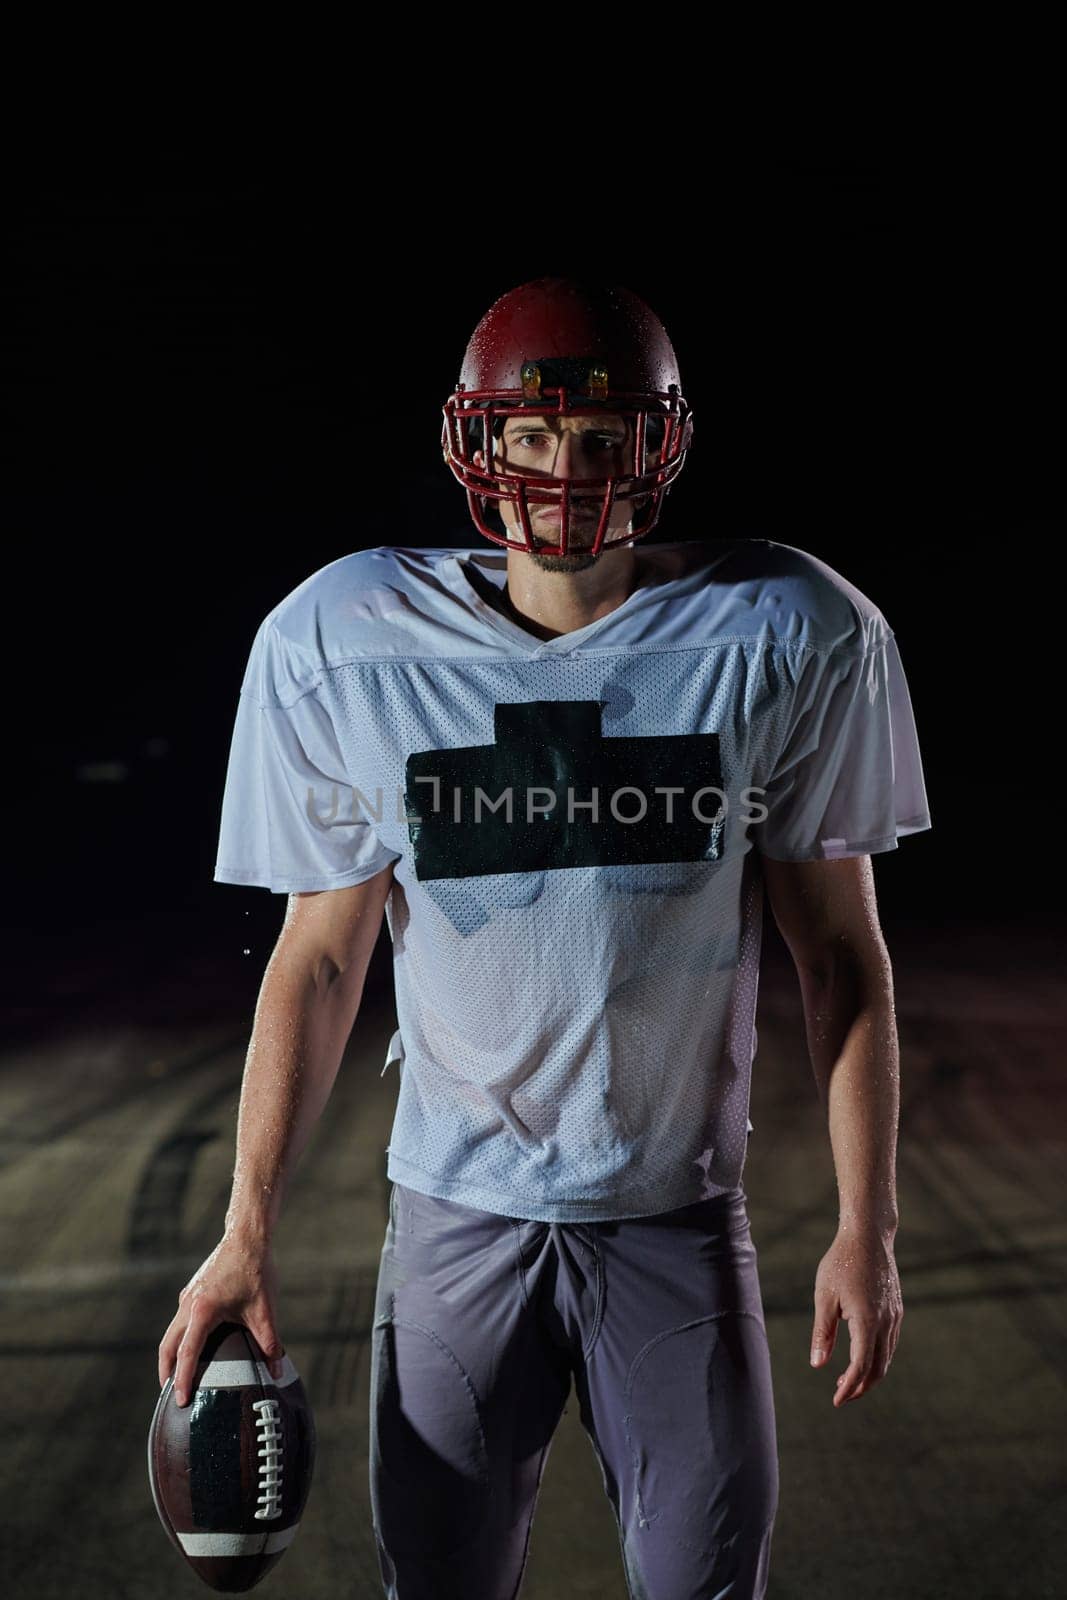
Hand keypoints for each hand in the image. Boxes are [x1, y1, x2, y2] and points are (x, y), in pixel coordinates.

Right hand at [158, 1233, 285, 1407]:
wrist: (247, 1236)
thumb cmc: (255, 1270)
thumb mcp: (264, 1310)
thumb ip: (270, 1343)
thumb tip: (277, 1372)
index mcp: (202, 1311)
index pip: (187, 1354)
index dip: (182, 1380)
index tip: (181, 1401)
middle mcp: (188, 1304)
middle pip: (168, 1346)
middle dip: (167, 1372)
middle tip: (171, 1395)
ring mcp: (188, 1296)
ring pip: (171, 1332)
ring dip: (171, 1355)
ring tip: (178, 1376)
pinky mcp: (193, 1290)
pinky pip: (180, 1320)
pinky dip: (180, 1338)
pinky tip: (194, 1345)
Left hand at [809, 1226, 901, 1405]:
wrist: (868, 1236)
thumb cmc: (841, 1262)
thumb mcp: (824, 1296)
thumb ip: (823, 1333)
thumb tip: (818, 1365)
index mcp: (867, 1320)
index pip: (860, 1366)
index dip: (849, 1387)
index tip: (836, 1400)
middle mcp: (886, 1322)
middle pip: (878, 1369)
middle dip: (861, 1387)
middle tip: (841, 1395)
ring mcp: (894, 1316)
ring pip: (886, 1357)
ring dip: (869, 1374)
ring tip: (847, 1379)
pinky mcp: (896, 1310)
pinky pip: (890, 1343)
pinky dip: (877, 1357)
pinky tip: (860, 1355)